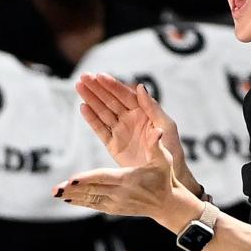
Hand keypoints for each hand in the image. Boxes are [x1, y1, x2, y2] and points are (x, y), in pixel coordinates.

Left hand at [54, 121, 181, 220]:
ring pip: (90, 199)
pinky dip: (80, 202)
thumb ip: (156, 145)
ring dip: (72, 197)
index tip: (72, 180)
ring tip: (55, 193)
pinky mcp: (114, 208)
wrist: (167, 204)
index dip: (88, 179)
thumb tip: (158, 130)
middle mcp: (120, 193)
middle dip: (73, 190)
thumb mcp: (163, 161)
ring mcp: (116, 202)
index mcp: (128, 179)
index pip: (104, 178)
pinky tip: (66, 199)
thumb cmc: (164, 179)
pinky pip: (94, 205)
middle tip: (55, 189)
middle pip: (92, 190)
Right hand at [76, 73, 200, 194]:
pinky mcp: (113, 144)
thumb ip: (153, 107)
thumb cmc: (171, 149)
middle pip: (110, 100)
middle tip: (84, 76)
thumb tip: (139, 87)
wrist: (166, 174)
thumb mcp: (166, 126)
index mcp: (143, 112)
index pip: (125, 95)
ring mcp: (121, 131)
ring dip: (91, 99)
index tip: (100, 76)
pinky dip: (91, 119)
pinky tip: (83, 107)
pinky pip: (100, 129)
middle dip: (97, 88)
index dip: (113, 85)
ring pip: (103, 112)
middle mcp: (130, 119)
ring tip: (79, 86)